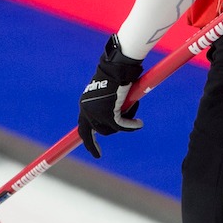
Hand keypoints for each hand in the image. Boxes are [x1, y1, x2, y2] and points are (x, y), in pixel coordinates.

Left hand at [78, 35, 144, 158]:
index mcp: (85, 105)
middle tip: (128, 121)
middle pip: (100, 131)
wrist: (116, 68)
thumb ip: (109, 104)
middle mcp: (87, 111)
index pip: (83, 129)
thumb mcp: (108, 91)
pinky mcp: (107, 115)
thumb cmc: (114, 75)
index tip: (97, 155)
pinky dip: (131, 125)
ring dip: (124, 123)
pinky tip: (139, 123)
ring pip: (111, 129)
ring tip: (132, 110)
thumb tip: (119, 119)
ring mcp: (96, 114)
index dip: (90, 143)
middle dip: (113, 129)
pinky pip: (121, 125)